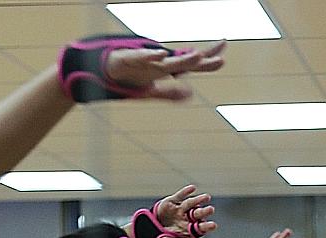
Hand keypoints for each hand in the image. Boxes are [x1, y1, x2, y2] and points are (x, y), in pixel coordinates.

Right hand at [103, 40, 226, 101]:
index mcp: (165, 69)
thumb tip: (189, 95)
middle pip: (184, 62)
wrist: (100, 74)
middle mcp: (158, 63)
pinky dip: (150, 56)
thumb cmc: (127, 78)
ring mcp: (145, 61)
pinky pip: (140, 57)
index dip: (208, 61)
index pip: (191, 65)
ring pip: (167, 61)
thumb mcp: (151, 91)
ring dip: (182, 59)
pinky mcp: (128, 59)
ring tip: (197, 55)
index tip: (224, 56)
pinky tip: (160, 54)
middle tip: (221, 55)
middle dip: (202, 59)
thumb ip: (170, 93)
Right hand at [135, 185, 214, 237]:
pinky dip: (185, 192)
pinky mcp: (173, 201)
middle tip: (211, 209)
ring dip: (198, 200)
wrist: (156, 224)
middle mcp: (188, 218)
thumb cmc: (166, 234)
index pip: (200, 228)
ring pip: (191, 204)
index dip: (206, 226)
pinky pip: (180, 196)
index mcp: (189, 229)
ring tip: (207, 197)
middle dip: (204, 212)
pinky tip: (192, 188)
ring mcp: (181, 209)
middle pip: (197, 215)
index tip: (213, 225)